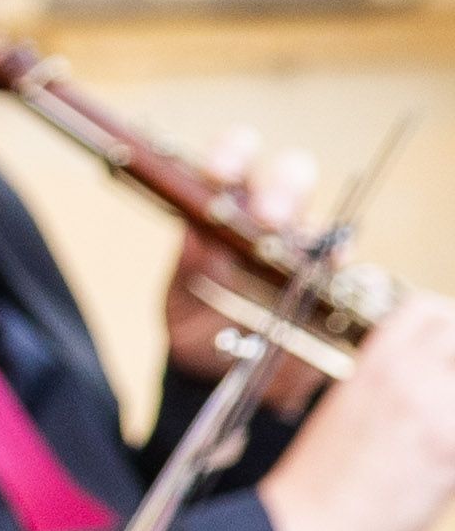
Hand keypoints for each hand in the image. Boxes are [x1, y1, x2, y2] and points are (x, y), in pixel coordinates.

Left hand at [161, 132, 321, 385]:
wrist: (225, 376)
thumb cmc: (198, 325)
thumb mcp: (182, 299)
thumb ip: (191, 267)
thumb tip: (199, 238)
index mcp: (223, 208)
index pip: (233, 159)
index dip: (231, 155)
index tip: (219, 174)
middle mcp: (272, 220)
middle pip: (290, 176)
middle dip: (282, 189)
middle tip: (267, 218)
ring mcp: (309, 251)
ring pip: (323, 221)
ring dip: (313, 229)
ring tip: (298, 251)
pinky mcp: (336, 286)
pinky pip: (347, 268)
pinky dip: (340, 267)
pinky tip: (331, 274)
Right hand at [257, 291, 454, 530]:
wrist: (301, 529)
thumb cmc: (319, 485)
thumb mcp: (348, 414)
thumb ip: (394, 393)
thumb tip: (437, 397)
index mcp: (371, 364)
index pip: (428, 310)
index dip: (448, 325)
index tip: (448, 350)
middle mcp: (405, 376)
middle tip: (450, 395)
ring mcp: (431, 409)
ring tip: (445, 436)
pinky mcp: (448, 447)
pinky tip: (447, 469)